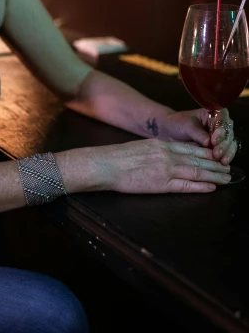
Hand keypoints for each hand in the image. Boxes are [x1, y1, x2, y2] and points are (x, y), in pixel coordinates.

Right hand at [96, 138, 230, 193]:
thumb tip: (168, 155)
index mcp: (161, 145)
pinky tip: (211, 187)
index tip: (216, 155)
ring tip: (226, 177)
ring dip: (214, 175)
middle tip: (228, 167)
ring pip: (196, 171)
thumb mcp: (141, 147)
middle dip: (215, 164)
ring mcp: (165, 169)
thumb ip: (156, 151)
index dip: (206, 152)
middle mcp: (167, 154)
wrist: (106, 164)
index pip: (190, 148)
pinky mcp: (161, 184)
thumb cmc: (118, 158)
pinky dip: (201, 186)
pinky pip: (186, 185)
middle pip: (198, 159)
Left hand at [158, 109, 236, 165]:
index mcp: (213, 113)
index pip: (222, 120)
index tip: (213, 140)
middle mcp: (219, 124)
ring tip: (222, 161)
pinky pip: (226, 152)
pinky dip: (225, 158)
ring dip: (227, 152)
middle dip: (224, 144)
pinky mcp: (218, 147)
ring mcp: (220, 136)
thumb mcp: (186, 126)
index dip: (220, 131)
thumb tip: (209, 143)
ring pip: (230, 144)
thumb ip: (198, 134)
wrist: (168, 131)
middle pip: (228, 133)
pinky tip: (222, 164)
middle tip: (217, 153)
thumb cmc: (177, 123)